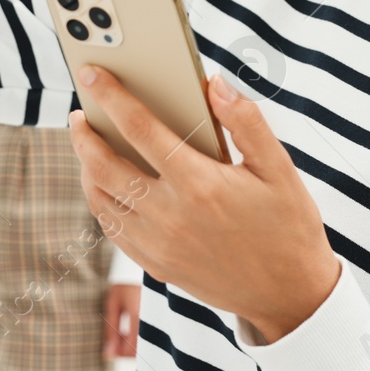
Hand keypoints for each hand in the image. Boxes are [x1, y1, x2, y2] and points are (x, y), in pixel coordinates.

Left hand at [69, 70, 340, 343]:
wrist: (291, 296)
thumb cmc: (288, 226)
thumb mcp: (279, 168)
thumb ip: (246, 121)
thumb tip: (214, 84)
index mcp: (199, 183)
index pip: (139, 128)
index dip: (111, 96)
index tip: (92, 74)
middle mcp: (170, 215)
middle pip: (103, 166)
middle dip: (83, 135)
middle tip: (79, 114)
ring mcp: (159, 245)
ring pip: (100, 200)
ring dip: (86, 168)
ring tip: (88, 146)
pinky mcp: (157, 265)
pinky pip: (112, 230)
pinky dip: (101, 202)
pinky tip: (106, 186)